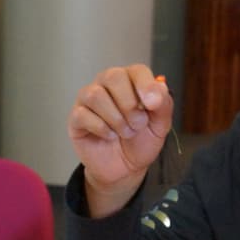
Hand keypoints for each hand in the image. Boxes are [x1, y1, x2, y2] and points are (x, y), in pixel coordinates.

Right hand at [68, 65, 172, 209]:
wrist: (125, 168)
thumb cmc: (141, 141)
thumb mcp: (160, 126)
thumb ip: (163, 104)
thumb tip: (159, 87)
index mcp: (130, 80)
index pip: (137, 71)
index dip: (145, 85)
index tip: (152, 105)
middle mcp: (107, 84)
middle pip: (113, 77)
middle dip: (129, 104)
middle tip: (138, 124)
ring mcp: (88, 99)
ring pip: (96, 95)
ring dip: (115, 119)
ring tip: (125, 133)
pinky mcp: (76, 117)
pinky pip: (83, 114)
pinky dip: (101, 128)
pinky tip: (109, 136)